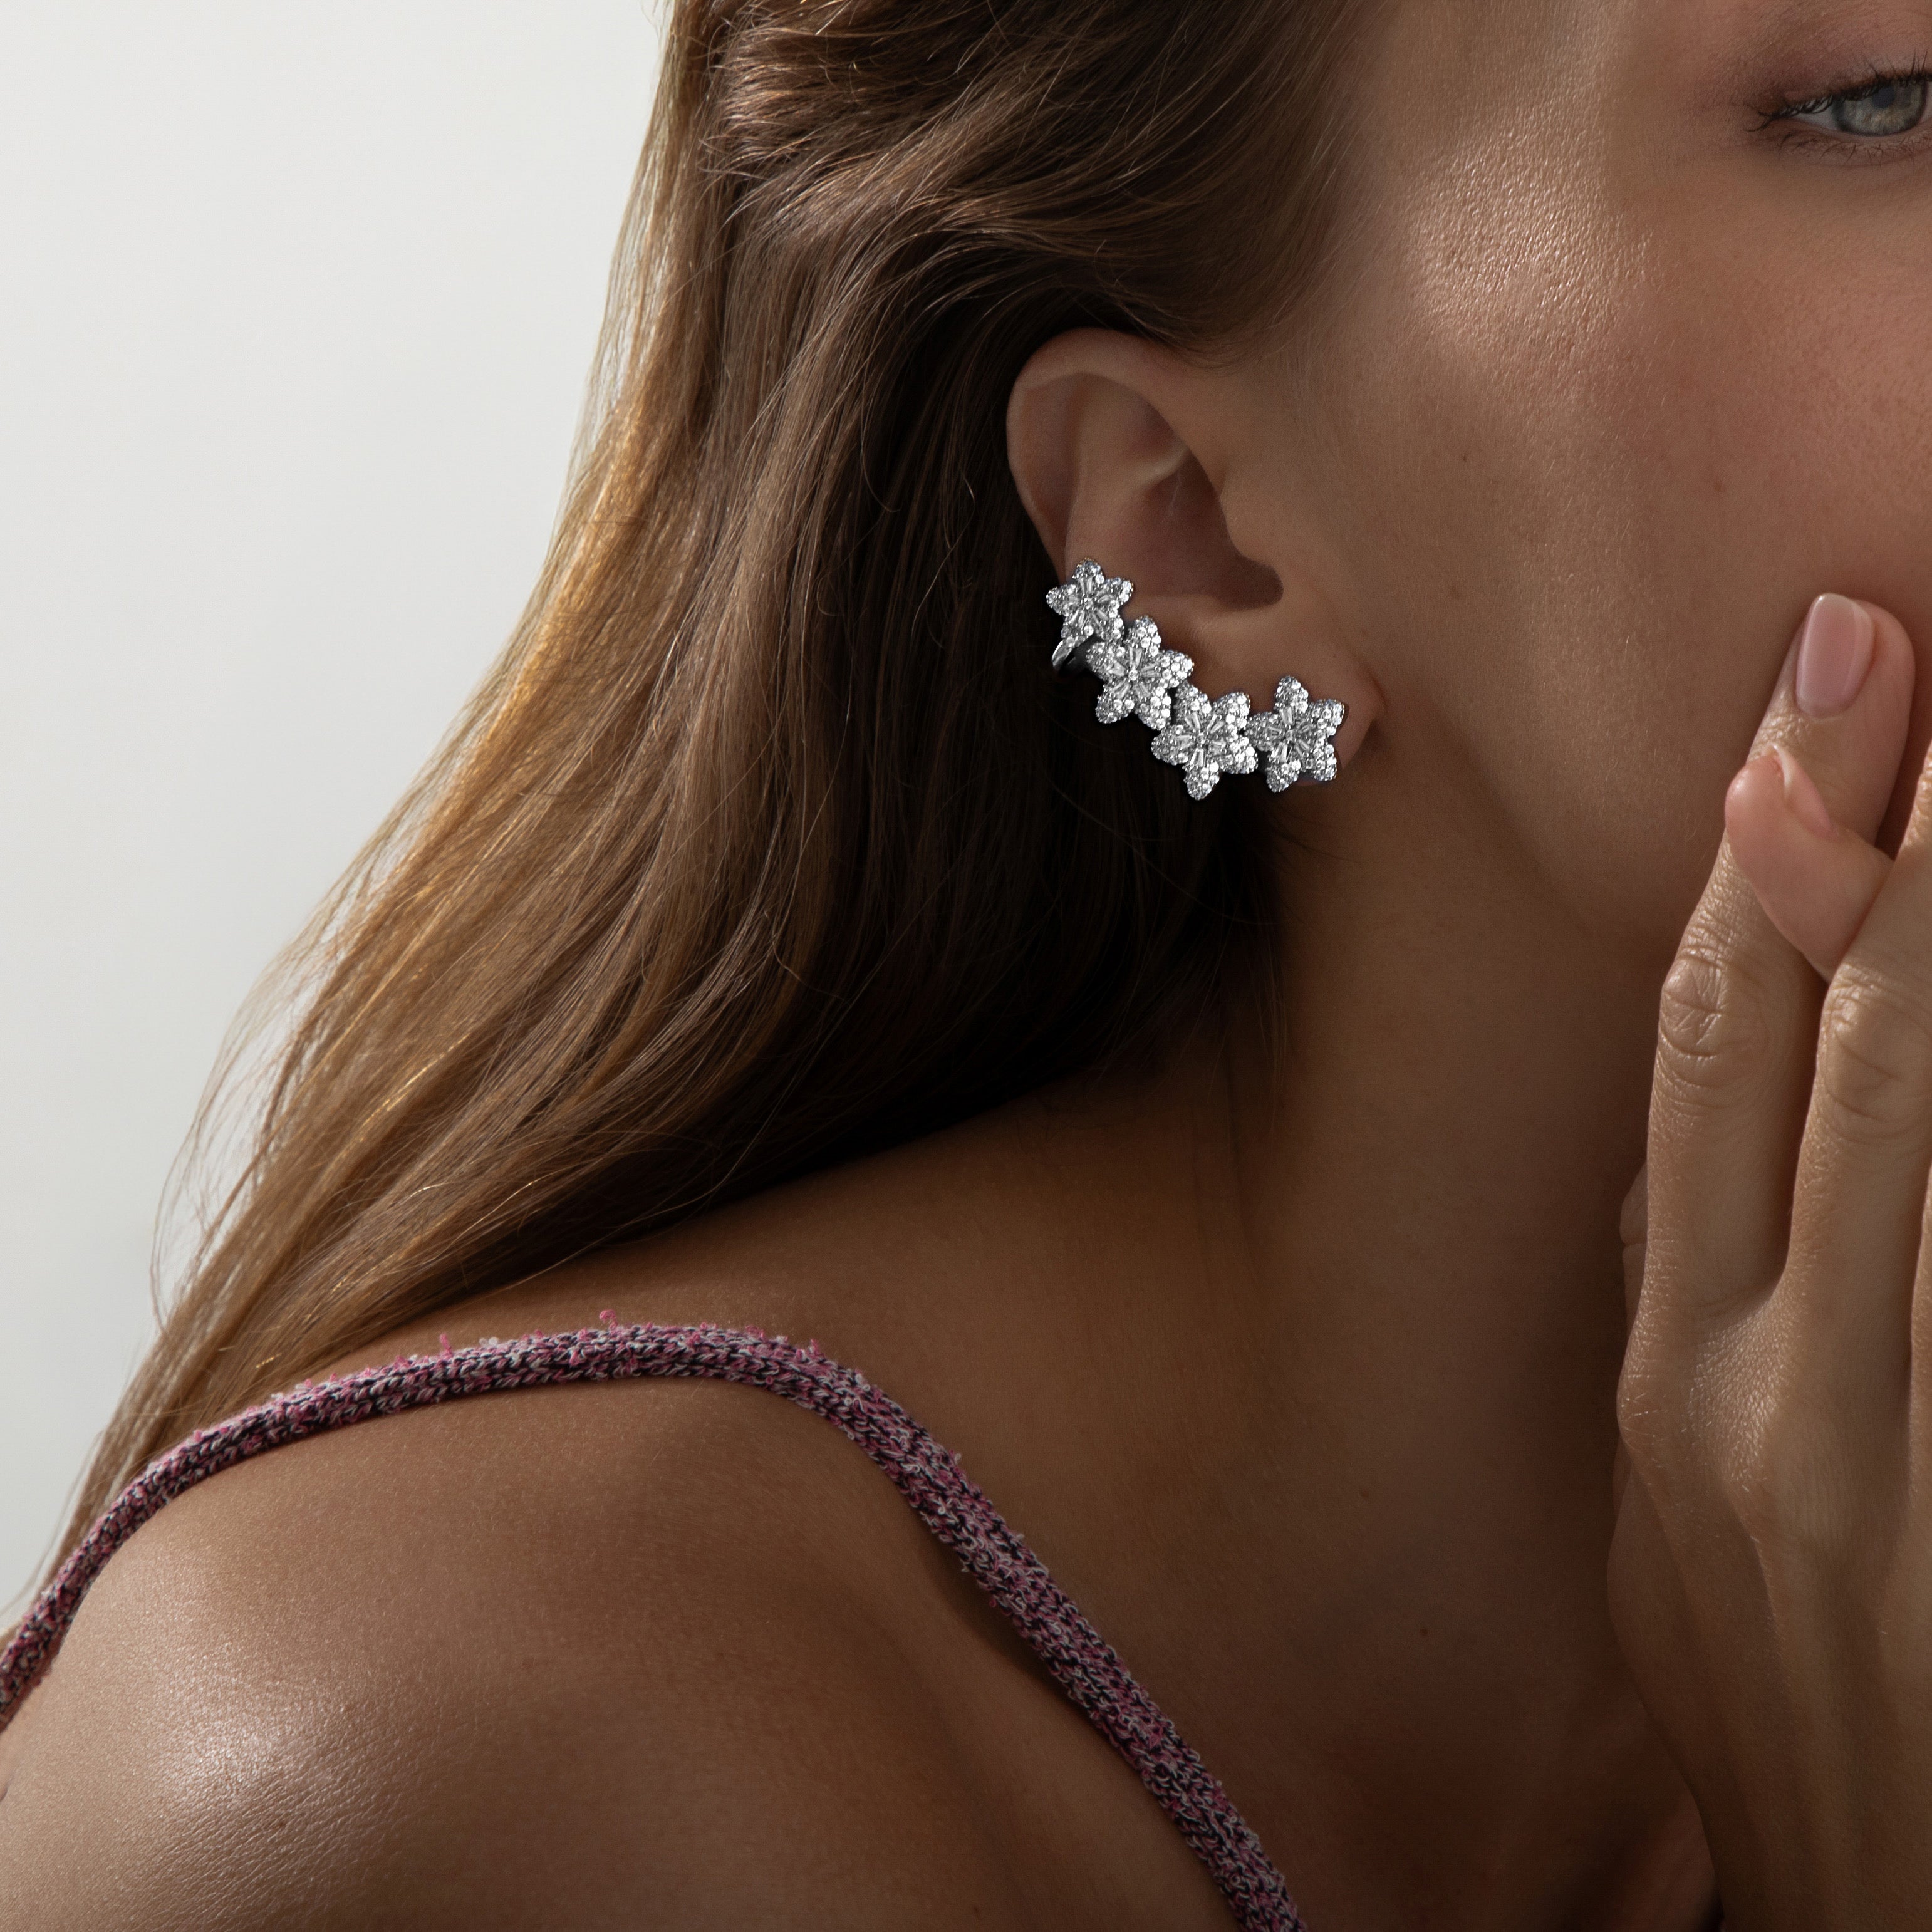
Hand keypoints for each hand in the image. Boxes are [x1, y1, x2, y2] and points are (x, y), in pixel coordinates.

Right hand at [1612, 592, 1931, 1929]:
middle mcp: (1772, 1409)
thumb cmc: (1812, 1744)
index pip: (1703, 1071)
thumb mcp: (1690, 1538)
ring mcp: (1902, 1459)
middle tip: (1918, 638)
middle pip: (1847, 1056)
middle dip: (1892, 830)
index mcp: (1672, 1399)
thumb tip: (1702, 1145)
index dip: (1759, 867)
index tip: (1817, 694)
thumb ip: (1701, 1334)